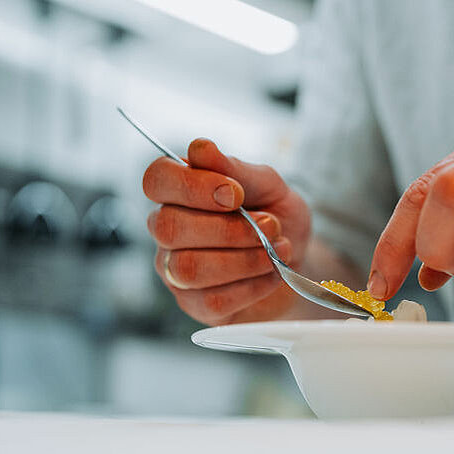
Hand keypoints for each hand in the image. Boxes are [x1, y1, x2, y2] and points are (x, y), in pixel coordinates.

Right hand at [143, 139, 310, 324]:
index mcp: (178, 192)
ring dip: (244, 259)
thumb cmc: (275, 218)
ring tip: (276, 249)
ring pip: (188, 268)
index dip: (192, 186)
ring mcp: (175, 272)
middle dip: (229, 229)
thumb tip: (200, 148)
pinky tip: (272, 273)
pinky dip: (254, 285)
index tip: (236, 193)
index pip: (156, 180)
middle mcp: (166, 231)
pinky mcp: (197, 306)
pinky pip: (214, 300)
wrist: (298, 262)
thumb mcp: (268, 186)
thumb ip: (236, 169)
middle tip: (269, 224)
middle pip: (168, 227)